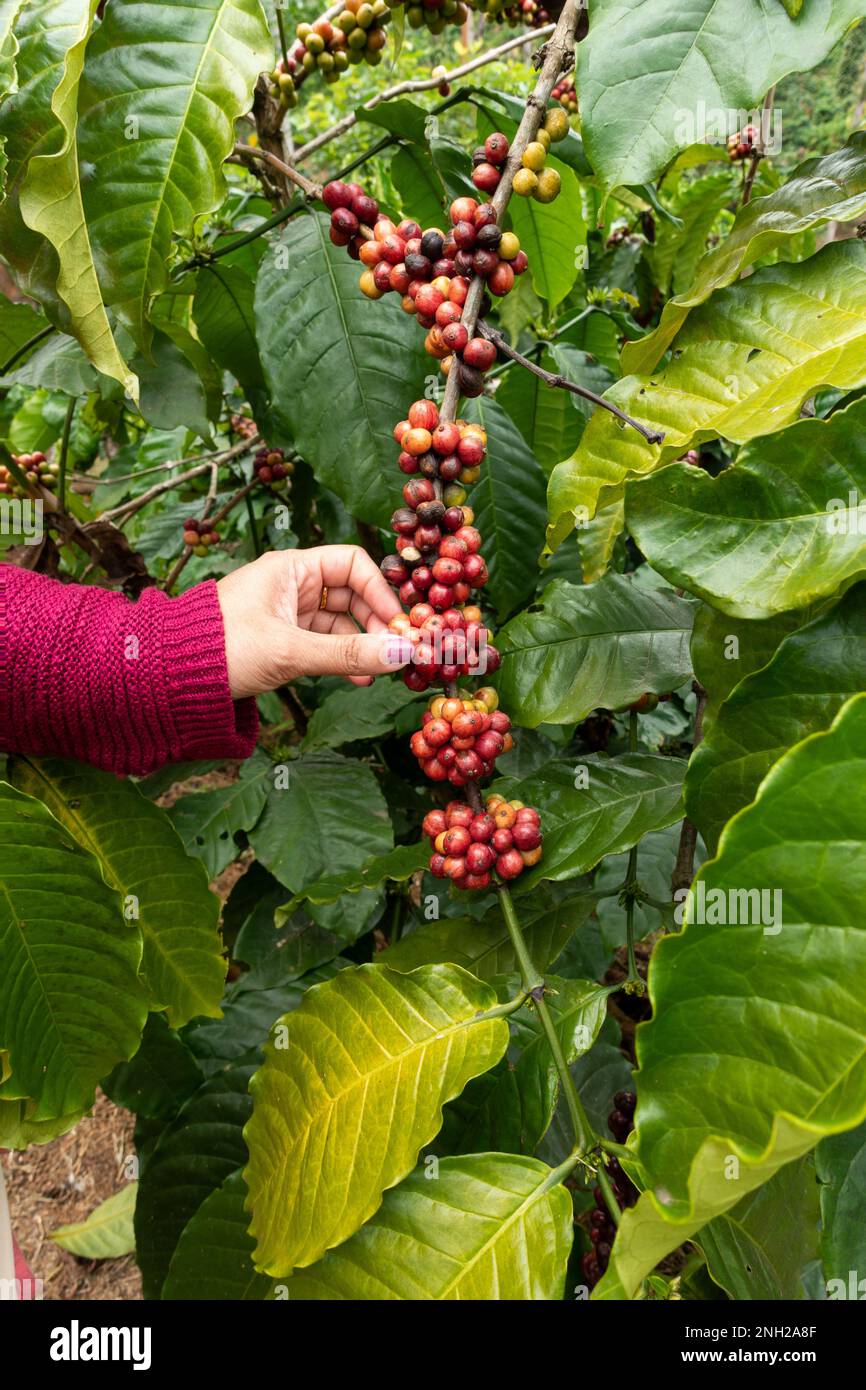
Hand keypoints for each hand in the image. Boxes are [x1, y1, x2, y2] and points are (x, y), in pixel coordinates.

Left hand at [215, 545, 411, 699]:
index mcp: (291, 568)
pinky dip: (344, 659)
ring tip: (378, 672)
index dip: (380, 591)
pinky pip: (325, 644)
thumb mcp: (290, 651)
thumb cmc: (223, 649)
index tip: (398, 624)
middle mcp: (292, 584)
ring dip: (363, 646)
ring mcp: (288, 612)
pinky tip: (359, 678)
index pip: (353, 564)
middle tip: (396, 653)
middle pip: (352, 594)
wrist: (172, 677)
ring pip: (341, 623)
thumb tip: (402, 654)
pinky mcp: (283, 639)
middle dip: (376, 623)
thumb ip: (348, 654)